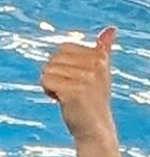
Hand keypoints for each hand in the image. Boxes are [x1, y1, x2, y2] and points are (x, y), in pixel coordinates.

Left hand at [42, 29, 119, 147]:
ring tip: (66, 95)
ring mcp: (86, 78)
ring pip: (47, 70)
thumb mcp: (100, 72)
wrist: (94, 127)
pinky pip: (45, 81)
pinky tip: (61, 101)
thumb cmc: (93, 99)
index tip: (74, 78)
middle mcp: (95, 65)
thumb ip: (103, 50)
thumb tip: (111, 29)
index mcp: (99, 57)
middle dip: (54, 74)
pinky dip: (48, 92)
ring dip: (51, 84)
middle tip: (69, 89)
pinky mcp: (74, 91)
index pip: (62, 48)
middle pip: (52, 59)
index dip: (61, 64)